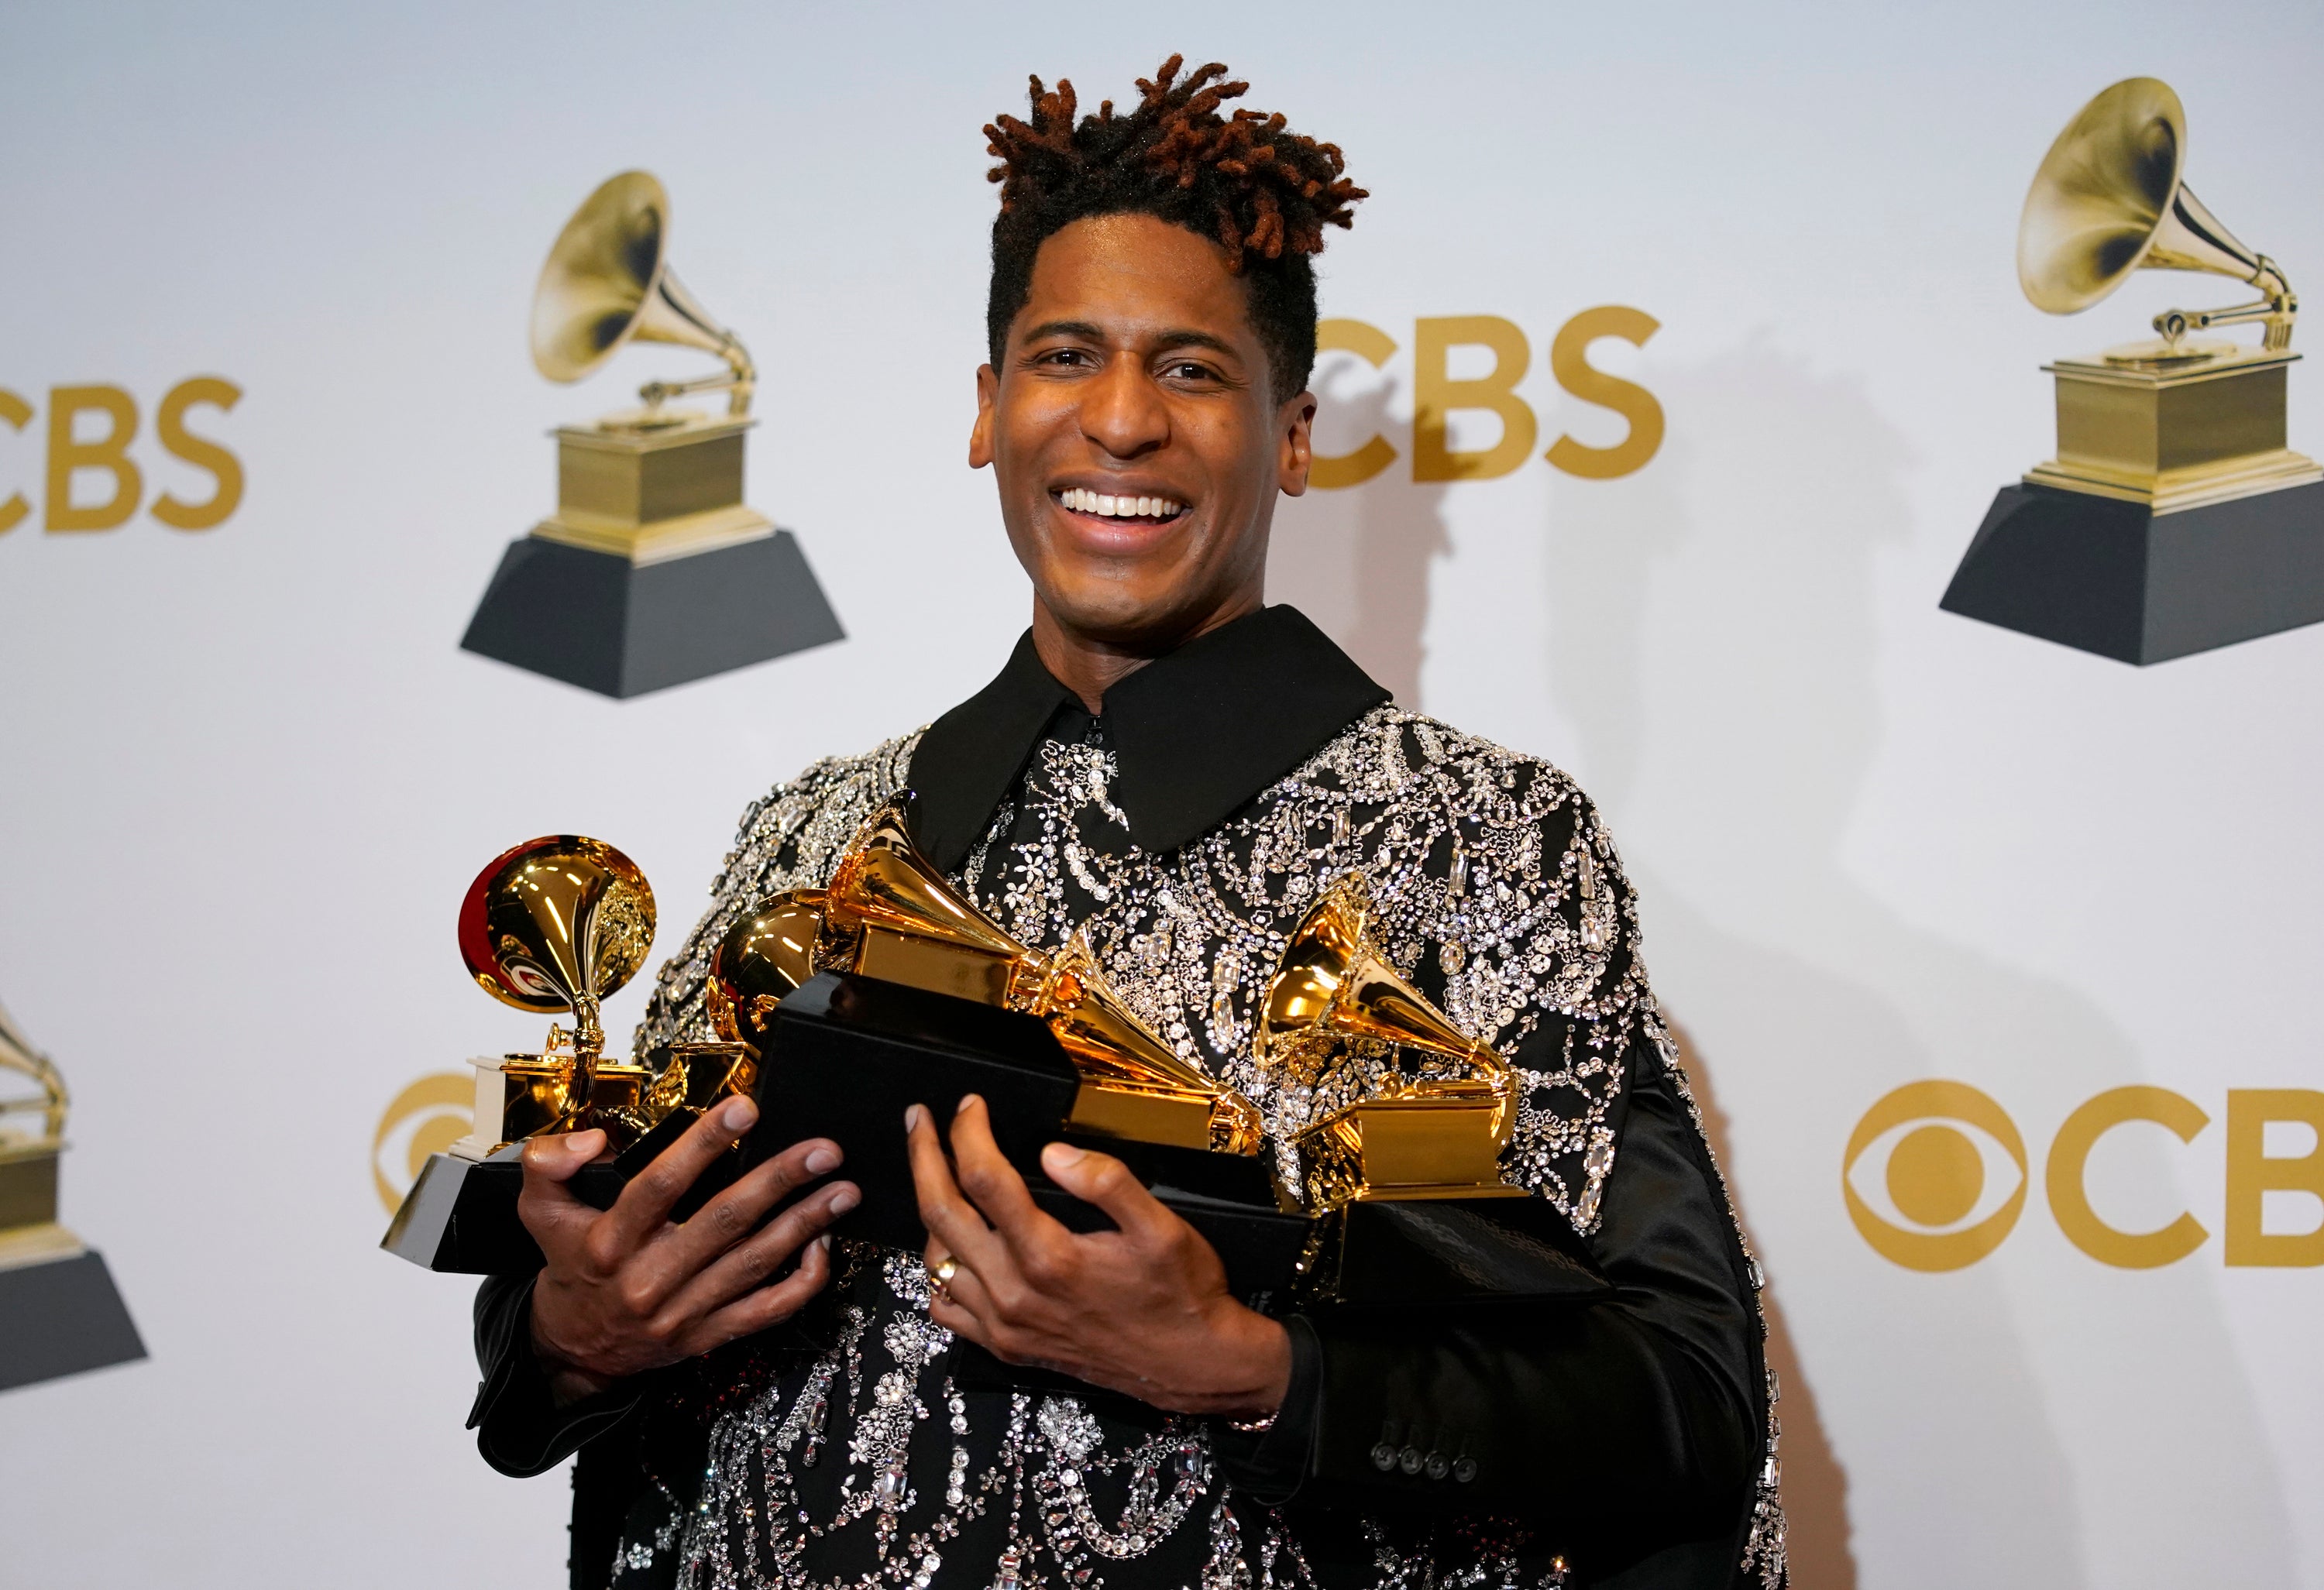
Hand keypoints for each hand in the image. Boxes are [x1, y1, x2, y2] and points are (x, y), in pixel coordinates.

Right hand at [521, 1097, 858, 1404]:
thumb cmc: (569, 1267)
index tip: (745, 1108)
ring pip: (755, 1264)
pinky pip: (767, 1311)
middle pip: (724, 1222)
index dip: (704, 1144)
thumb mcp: (539, 1213)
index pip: (661, 1185)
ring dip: (806, 1224)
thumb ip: (550, 1165)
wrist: (573, 1350)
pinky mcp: (708, 1337)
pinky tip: (825, 1245)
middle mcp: (649, 1279)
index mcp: (609, 1242)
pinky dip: (803, 1281)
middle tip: (824, 1150)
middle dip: (781, 1181)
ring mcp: (684, 1313)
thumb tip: (594, 1139)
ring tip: (844, 1189)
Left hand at [907, 1095, 1289, 1418]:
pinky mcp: (1006, 1345)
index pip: (984, 1178)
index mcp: (1050, 1257)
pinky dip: (937, 1269)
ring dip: (928, 1208)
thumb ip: (1108, 1181)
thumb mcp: (1163, 1227)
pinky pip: (945, 1306)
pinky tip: (952, 1245)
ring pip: (935, 1259)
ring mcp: (1005, 1325)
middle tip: (919, 1120)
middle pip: (942, 1213)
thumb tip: (1053, 1152)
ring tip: (937, 1173)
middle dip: (924, 1157)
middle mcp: (1016, 1294)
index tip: (970, 1105)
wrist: (1191, 1365)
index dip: (970, 1132)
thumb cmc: (1181, 1294)